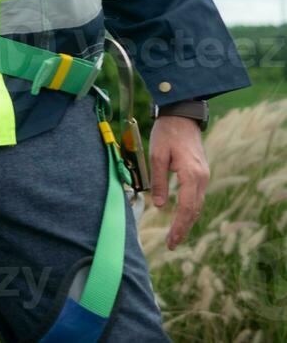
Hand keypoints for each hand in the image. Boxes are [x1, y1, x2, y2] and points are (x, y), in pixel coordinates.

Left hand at [150, 115, 209, 249]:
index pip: (187, 208)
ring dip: (187, 221)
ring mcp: (203, 176)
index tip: (171, 241)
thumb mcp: (157, 155)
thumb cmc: (167, 133)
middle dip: (183, 229)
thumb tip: (159, 206)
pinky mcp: (200, 173)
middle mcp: (202, 178)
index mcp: (191, 175)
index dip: (179, 227)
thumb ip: (158, 181)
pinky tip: (182, 217)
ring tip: (175, 236)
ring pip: (197, 205)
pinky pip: (197, 197)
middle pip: (194, 210)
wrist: (182, 116)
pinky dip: (190, 209)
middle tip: (171, 245)